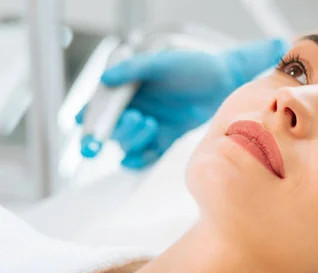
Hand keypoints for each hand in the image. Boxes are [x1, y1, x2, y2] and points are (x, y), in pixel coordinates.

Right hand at [77, 37, 287, 168]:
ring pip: (128, 145)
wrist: (224, 81)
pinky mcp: (165, 139)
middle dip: (117, 129)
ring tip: (150, 123)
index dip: (88, 121)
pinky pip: (147, 155)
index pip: (96, 109)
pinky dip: (143, 158)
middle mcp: (132, 110)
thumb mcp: (162, 62)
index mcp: (124, 90)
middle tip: (138, 117)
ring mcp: (148, 127)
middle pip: (111, 131)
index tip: (85, 129)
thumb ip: (134, 69)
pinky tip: (150, 148)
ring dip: (132, 140)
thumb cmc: (192, 66)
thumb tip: (106, 78)